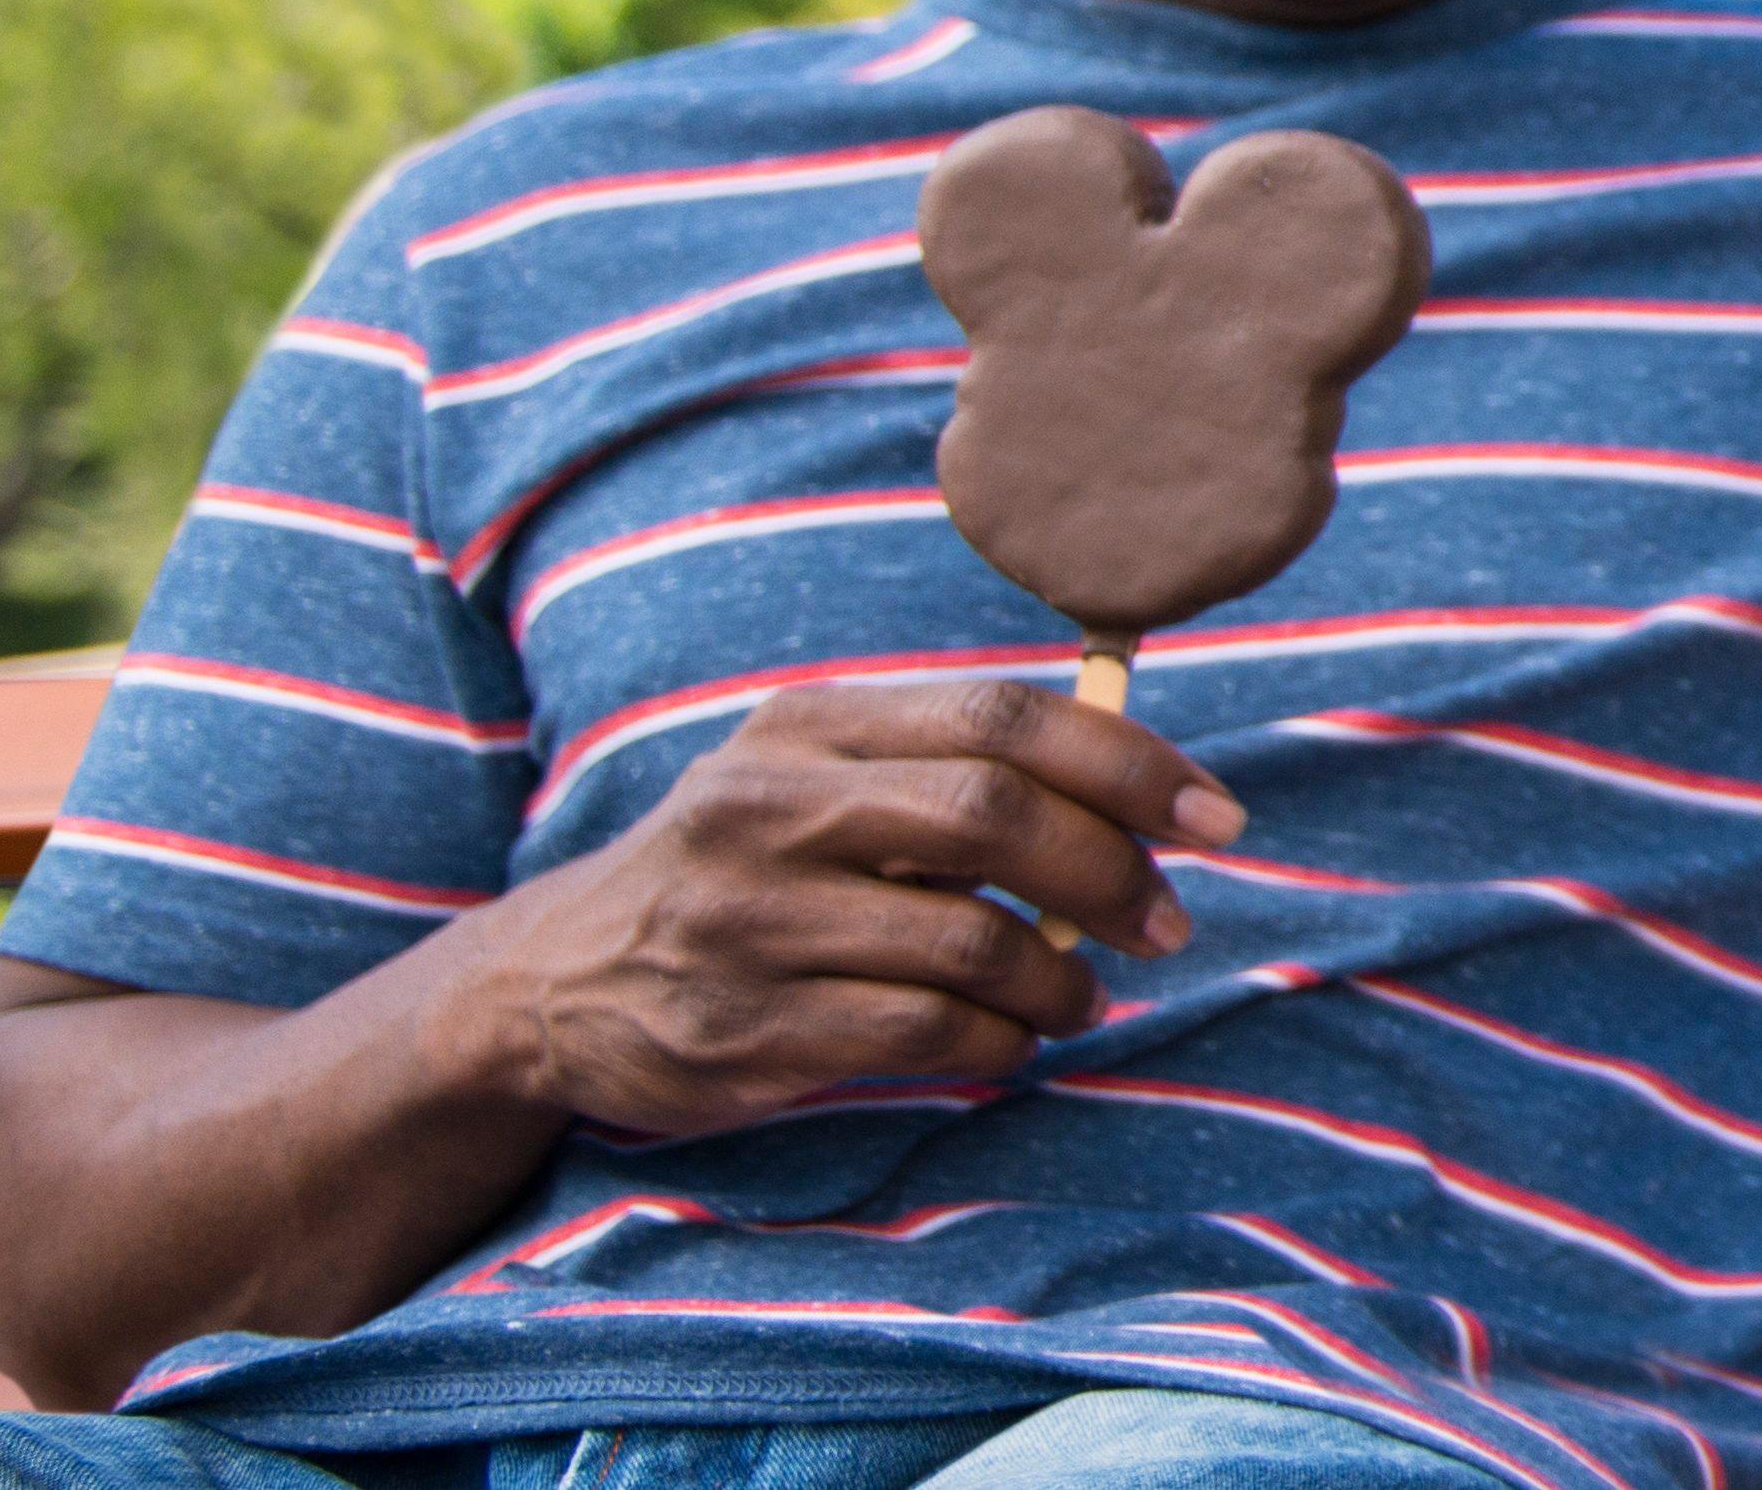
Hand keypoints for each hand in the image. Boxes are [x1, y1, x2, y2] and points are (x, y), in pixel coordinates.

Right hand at [426, 674, 1239, 1133]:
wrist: (545, 985)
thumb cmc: (733, 869)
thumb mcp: (808, 776)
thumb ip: (941, 763)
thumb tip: (1131, 781)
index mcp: (806, 729)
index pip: (1001, 720)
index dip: (1128, 765)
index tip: (1216, 814)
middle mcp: (770, 813)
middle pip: (995, 819)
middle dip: (1113, 872)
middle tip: (1168, 921)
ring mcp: (747, 925)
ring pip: (969, 942)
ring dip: (1064, 977)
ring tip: (1086, 994)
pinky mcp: (740, 1033)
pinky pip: (920, 1035)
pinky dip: (1000, 1042)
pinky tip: (1015, 1041)